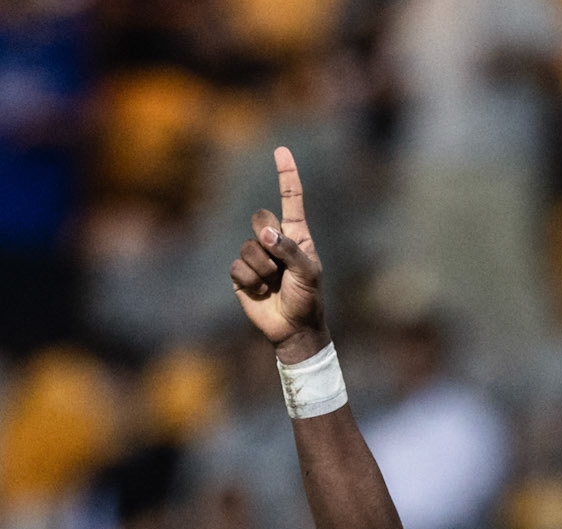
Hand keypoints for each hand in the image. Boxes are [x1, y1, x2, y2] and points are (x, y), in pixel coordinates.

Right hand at [230, 145, 328, 361]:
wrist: (293, 329)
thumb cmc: (308, 299)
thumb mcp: (308, 273)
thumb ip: (290, 250)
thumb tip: (266, 235)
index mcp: (296, 235)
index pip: (291, 199)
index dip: (286, 175)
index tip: (281, 151)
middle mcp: (275, 241)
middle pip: (260, 218)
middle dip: (267, 239)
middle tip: (279, 263)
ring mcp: (257, 257)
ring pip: (248, 246)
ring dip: (262, 268)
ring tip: (274, 284)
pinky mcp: (242, 274)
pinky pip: (238, 267)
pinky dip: (251, 281)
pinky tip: (261, 292)